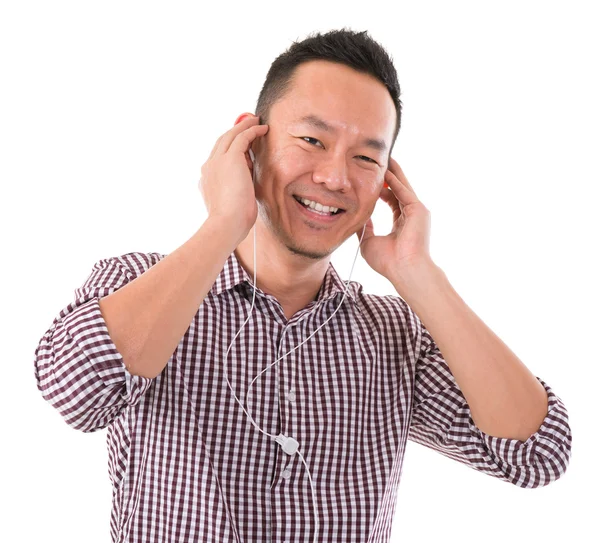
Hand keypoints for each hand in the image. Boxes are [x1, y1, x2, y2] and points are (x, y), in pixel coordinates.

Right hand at [198, 114, 268, 241]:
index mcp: (207, 179)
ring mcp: (217, 161)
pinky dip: (252, 130)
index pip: (218, 157)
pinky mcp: (230, 159)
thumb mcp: (232, 204)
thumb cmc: (232, 223)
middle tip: (248, 123)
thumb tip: (247, 187)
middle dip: (235, 131)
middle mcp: (208, 167)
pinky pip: (242, 137)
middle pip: (222, 142)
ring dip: (244, 126)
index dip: (230, 148)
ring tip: (256, 120)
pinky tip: (263, 128)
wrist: (225, 224)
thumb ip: (236, 192)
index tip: (244, 146)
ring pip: (231, 136)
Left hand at [356, 157, 432, 281]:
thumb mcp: (369, 241)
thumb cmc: (388, 262)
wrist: (404, 270)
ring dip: (393, 173)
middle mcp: (411, 215)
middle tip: (379, 161)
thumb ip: (365, 227)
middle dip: (389, 175)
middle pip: (398, 189)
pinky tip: (385, 171)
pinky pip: (404, 191)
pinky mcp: (418, 210)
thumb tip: (358, 215)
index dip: (381, 189)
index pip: (391, 200)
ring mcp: (416, 212)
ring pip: (402, 187)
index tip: (371, 179)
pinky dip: (394, 181)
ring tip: (384, 158)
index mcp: (401, 222)